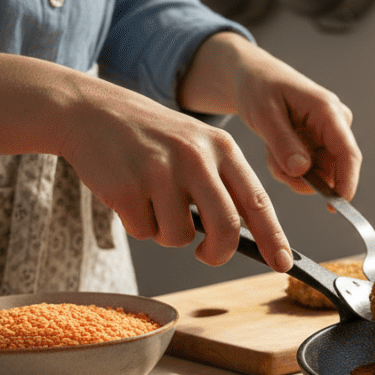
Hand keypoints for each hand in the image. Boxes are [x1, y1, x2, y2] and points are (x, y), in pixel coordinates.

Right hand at [60, 76, 293, 271]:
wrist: (91, 111)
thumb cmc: (152, 138)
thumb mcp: (197, 145)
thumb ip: (223, 182)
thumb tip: (250, 233)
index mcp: (221, 148)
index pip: (257, 201)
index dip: (274, 237)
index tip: (283, 263)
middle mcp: (196, 158)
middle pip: (226, 227)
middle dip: (219, 253)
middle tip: (207, 255)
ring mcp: (161, 173)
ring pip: (180, 236)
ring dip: (167, 233)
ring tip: (153, 202)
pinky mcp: (127, 189)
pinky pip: (144, 232)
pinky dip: (138, 224)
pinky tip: (130, 195)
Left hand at [178, 32, 362, 200]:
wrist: (253, 77)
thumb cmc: (259, 87)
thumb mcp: (264, 114)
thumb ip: (283, 144)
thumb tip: (302, 170)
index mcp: (327, 110)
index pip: (348, 153)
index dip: (347, 182)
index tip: (337, 205)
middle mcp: (335, 122)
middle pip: (332, 167)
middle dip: (303, 176)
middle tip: (275, 164)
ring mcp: (329, 132)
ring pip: (319, 171)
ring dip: (292, 172)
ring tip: (272, 150)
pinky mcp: (321, 141)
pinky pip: (311, 168)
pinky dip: (290, 166)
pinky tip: (277, 149)